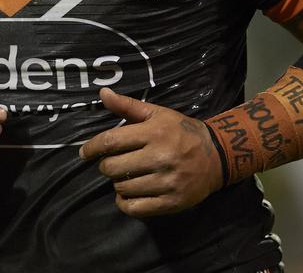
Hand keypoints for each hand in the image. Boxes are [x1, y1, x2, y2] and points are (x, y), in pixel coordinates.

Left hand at [79, 88, 222, 217]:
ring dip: (118, 183)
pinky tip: (129, 194)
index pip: (111, 141)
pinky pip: (135, 208)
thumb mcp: (158, 114)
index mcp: (154, 132)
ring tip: (127, 176)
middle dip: (106, 166)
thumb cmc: (182, 132)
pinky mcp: (172, 202)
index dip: (92, 148)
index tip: (85, 152)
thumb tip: (102, 93)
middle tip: (113, 163)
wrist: (218, 156)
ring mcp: (167, 182)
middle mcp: (160, 157)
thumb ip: (128, 105)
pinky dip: (125, 203)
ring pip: (122, 188)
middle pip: (113, 167)